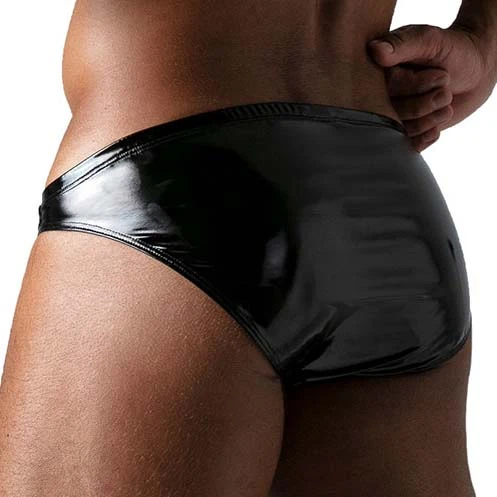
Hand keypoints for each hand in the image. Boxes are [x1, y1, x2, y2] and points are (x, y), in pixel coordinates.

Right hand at [368, 23, 496, 151]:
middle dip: (425, 104)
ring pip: (400, 130)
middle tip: (445, 89)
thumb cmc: (453, 50)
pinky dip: (426, 137)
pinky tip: (437, 125)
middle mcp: (378, 95)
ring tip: (446, 102)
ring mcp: (389, 115)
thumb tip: (375, 51)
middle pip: (391, 113)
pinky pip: (407, 145)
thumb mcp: (430, 40)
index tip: (442, 75)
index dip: (416, 87)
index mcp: (377, 71)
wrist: (474, 70)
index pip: (386, 88)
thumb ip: (403, 44)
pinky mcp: (402, 132)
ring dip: (430, 119)